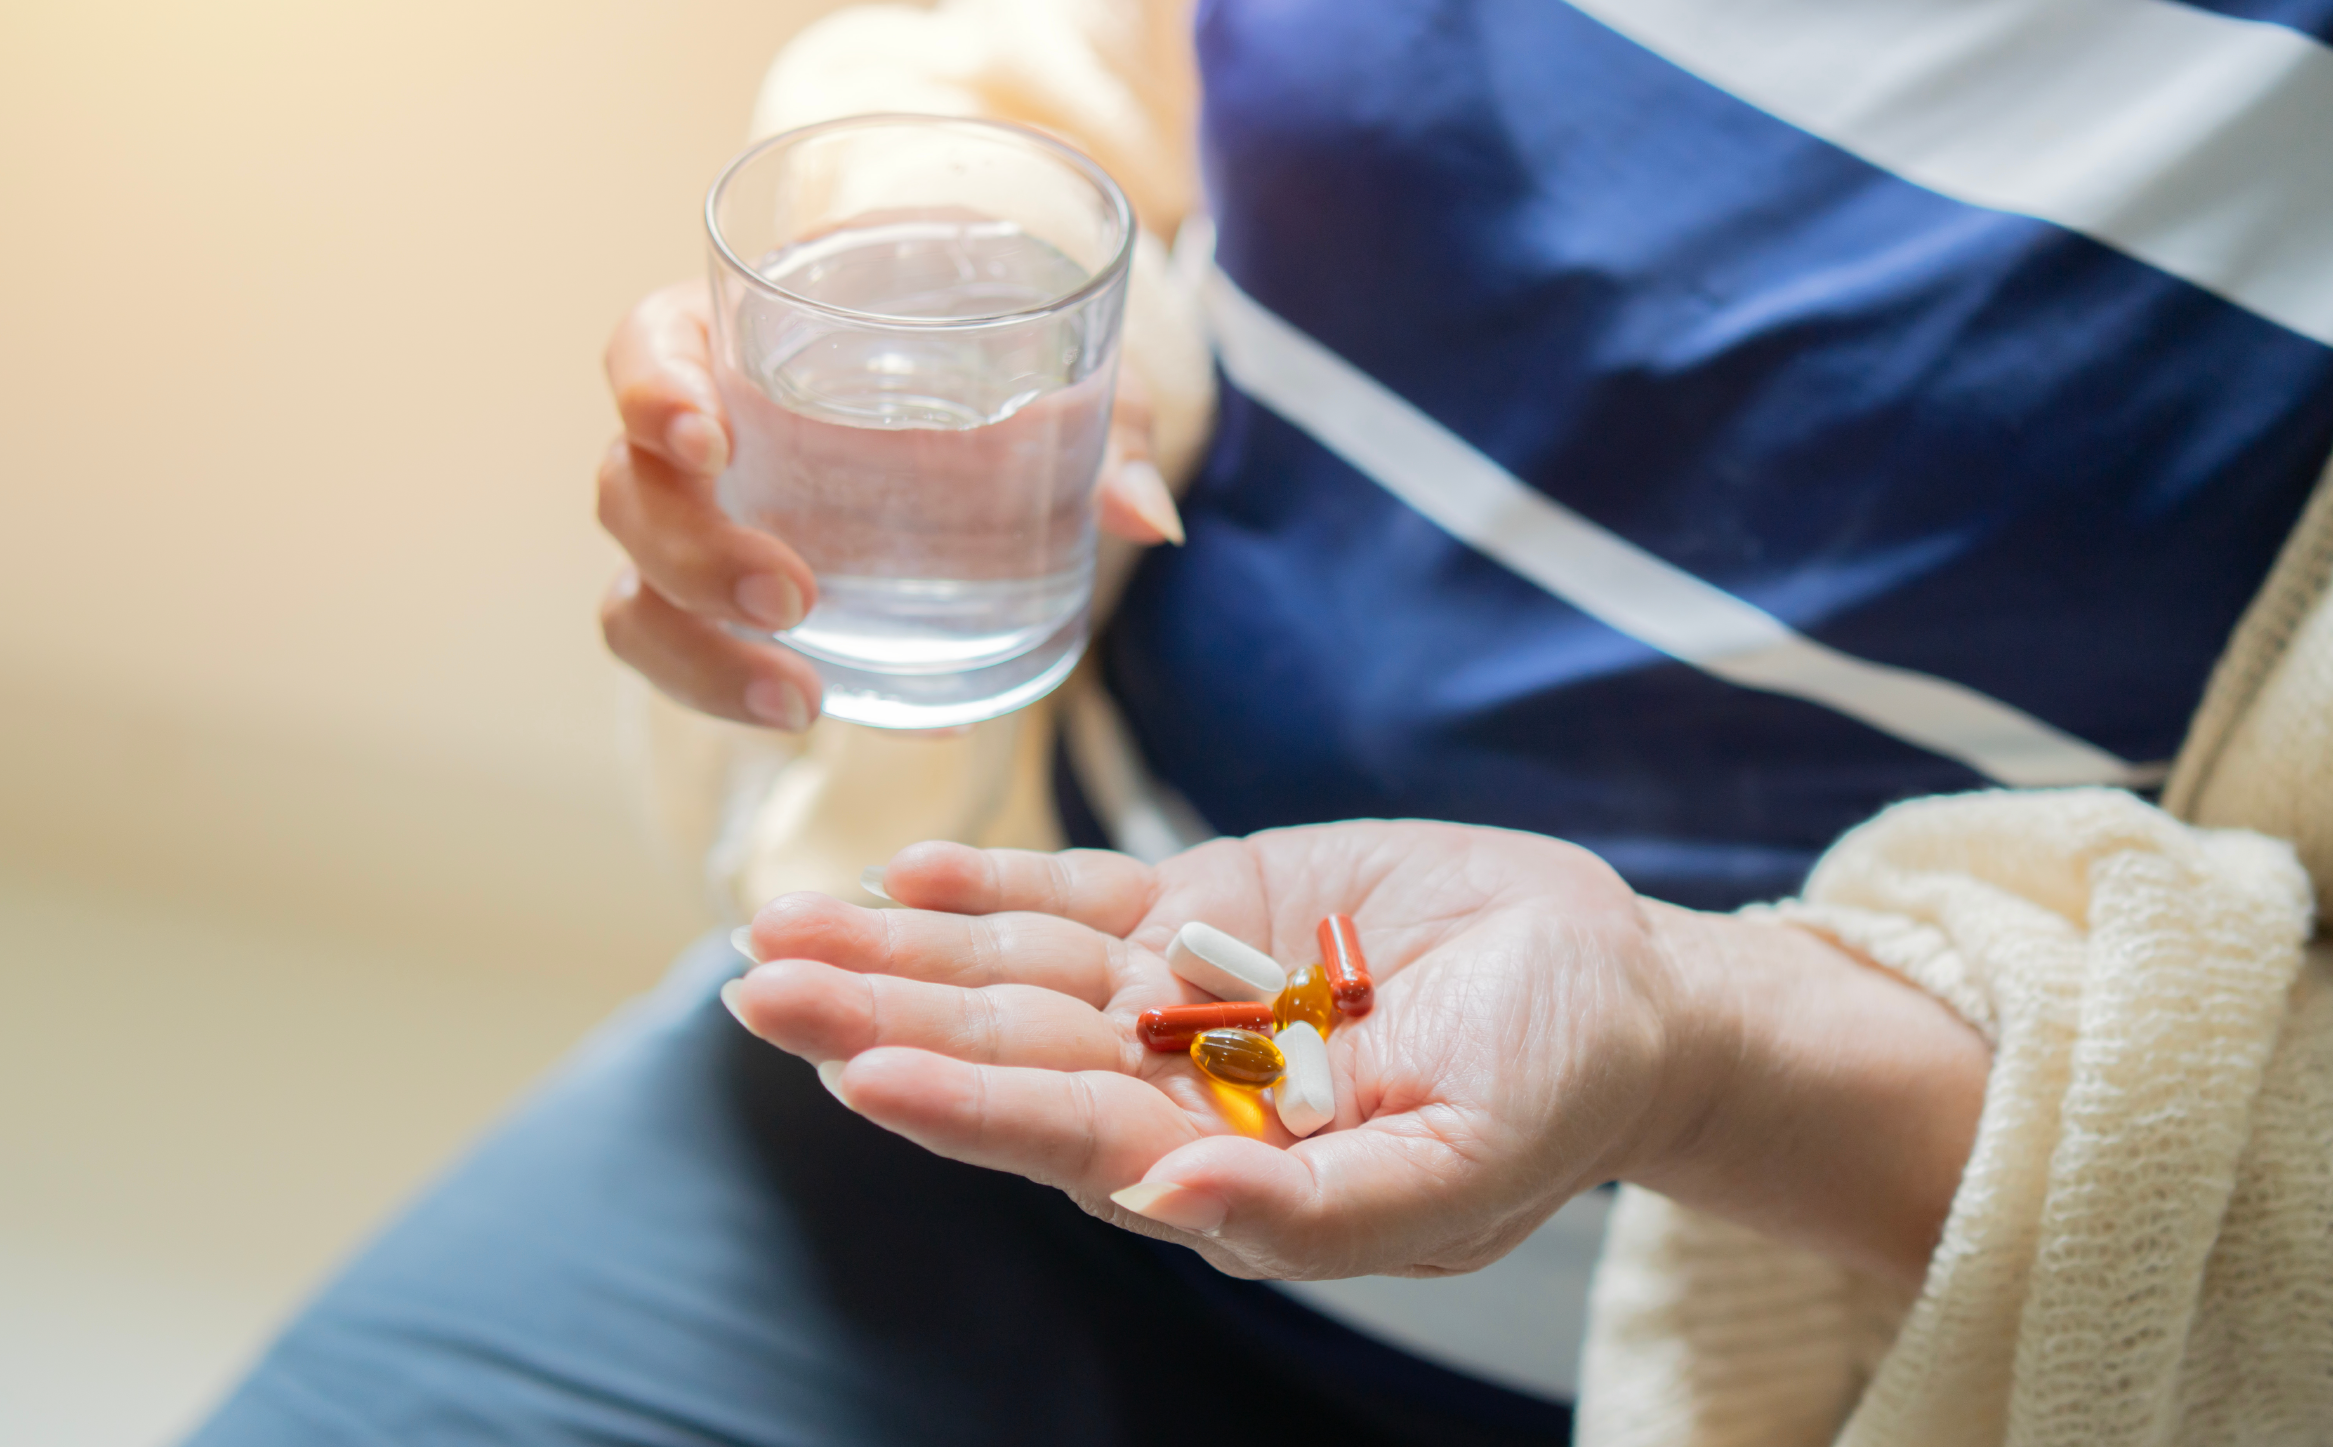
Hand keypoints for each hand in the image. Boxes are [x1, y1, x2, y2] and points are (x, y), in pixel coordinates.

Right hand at [595, 279, 1183, 731]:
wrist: (992, 411)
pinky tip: (854, 718)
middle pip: (627, 491)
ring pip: (636, 597)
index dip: (652, 391)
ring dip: (698, 654)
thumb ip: (1106, 423)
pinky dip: (746, 697)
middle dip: (693, 553)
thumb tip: (1144, 518)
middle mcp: (695, 438)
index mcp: (741, 334)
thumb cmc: (999, 352)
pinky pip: (697, 663)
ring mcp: (701, 531)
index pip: (644, 348)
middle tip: (796, 597)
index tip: (709, 437)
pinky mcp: (727, 612)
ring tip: (802, 699)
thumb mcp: (1057, 363)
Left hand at [727, 823, 1984, 1283]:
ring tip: (782, 922)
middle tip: (756, 981)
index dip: (956, 1100)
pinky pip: (1076, 896)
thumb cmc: (1554, 1093)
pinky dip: (991, 883)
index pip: (1057, 1133)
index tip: (850, 1067)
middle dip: (878, 1015)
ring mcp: (1176, 994)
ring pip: (1014, 967)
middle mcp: (1170, 1084)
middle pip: (1002, 1044)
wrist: (1618, 986)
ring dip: (900, 947)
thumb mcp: (1459, 1170)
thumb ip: (1313, 1208)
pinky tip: (907, 872)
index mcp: (1218, 1164)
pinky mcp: (1199, 909)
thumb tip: (1172, 1206)